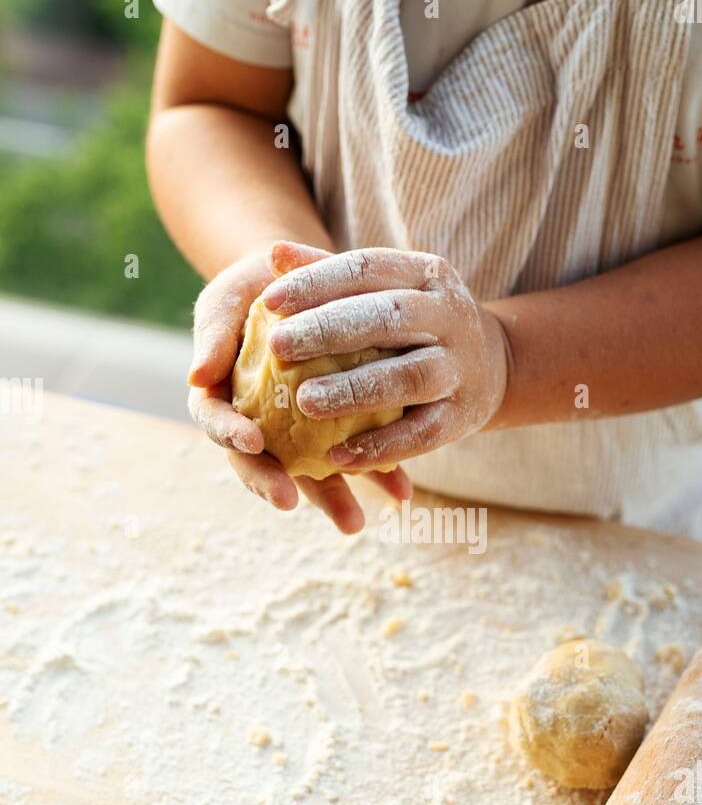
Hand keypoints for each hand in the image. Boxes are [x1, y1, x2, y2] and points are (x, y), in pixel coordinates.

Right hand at [187, 240, 411, 532]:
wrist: (301, 282)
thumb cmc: (253, 289)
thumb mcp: (228, 299)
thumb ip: (212, 333)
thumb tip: (196, 376)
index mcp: (224, 401)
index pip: (218, 424)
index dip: (230, 435)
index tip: (250, 441)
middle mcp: (258, 427)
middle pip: (261, 464)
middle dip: (273, 487)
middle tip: (289, 501)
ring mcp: (298, 435)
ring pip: (310, 472)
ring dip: (332, 498)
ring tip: (356, 523)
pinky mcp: (338, 432)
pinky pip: (356, 455)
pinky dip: (379, 471)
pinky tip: (402, 490)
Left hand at [260, 247, 511, 471]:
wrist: (494, 364)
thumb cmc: (417, 323)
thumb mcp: (387, 288)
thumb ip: (332, 273)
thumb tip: (274, 253)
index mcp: (426, 274)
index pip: (366, 269)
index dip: (316, 283)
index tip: (269, 301)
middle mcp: (450, 316)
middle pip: (387, 319)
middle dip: (328, 330)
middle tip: (278, 347)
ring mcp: (460, 368)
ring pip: (408, 378)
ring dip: (354, 390)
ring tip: (305, 402)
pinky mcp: (463, 417)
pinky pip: (421, 434)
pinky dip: (380, 446)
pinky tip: (338, 456)